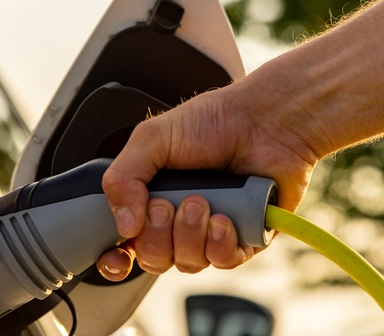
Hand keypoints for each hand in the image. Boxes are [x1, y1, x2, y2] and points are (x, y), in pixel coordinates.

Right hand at [95, 85, 319, 280]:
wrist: (266, 120)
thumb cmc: (214, 121)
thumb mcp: (152, 139)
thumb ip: (123, 178)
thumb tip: (123, 226)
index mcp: (152, 198)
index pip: (126, 244)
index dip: (117, 258)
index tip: (117, 256)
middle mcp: (180, 220)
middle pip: (154, 259)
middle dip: (157, 237)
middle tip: (167, 205)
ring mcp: (212, 232)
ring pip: (188, 263)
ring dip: (190, 235)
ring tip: (201, 202)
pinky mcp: (245, 238)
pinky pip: (223, 262)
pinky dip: (220, 244)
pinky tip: (224, 219)